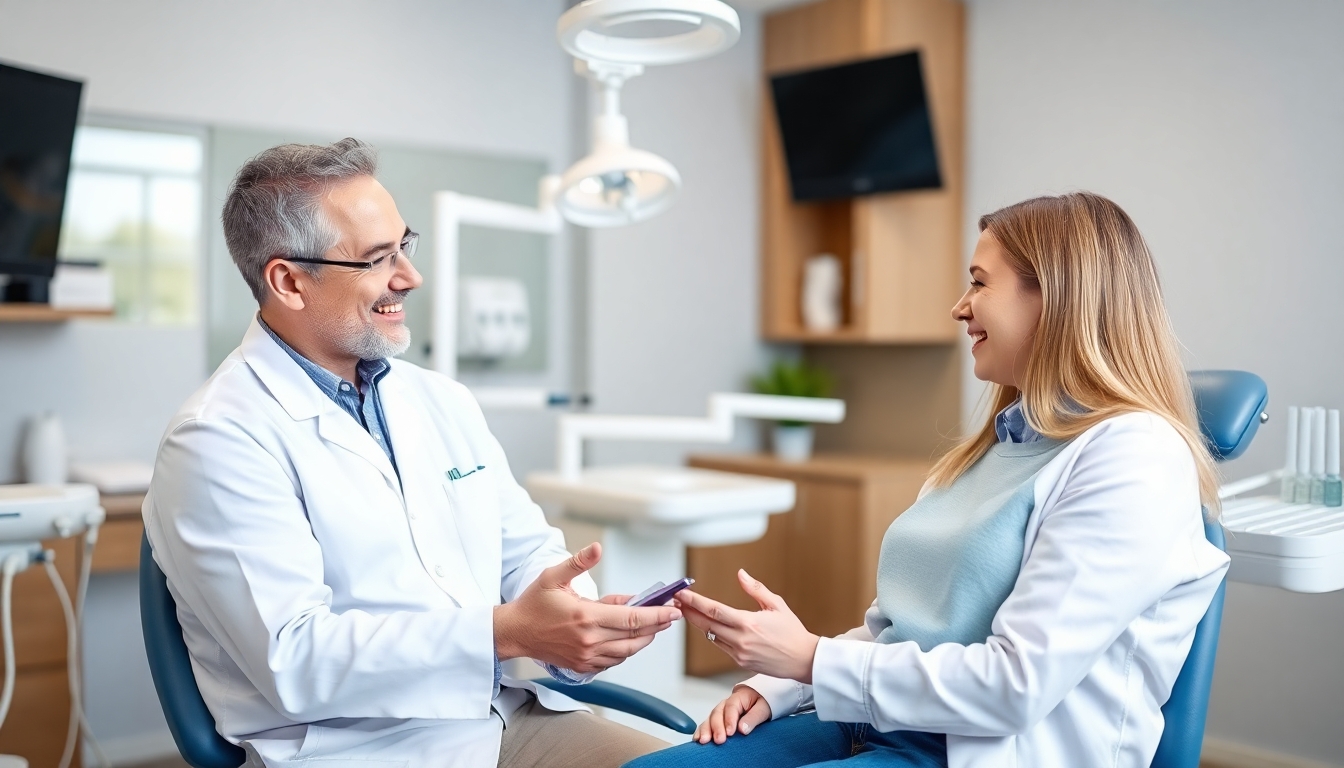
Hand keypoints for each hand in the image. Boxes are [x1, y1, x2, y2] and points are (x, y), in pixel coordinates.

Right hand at [494, 543, 681, 673]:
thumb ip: (578, 562)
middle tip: (670, 616)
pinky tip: (630, 638)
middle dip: (656, 626)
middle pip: (635, 637)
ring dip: (643, 639)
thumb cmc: (533, 604)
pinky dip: (626, 650)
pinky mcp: (583, 666)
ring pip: (627, 651)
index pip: (632, 618)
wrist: (515, 633)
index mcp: (586, 616)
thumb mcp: (553, 576)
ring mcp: (586, 657)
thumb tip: (597, 548)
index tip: (673, 610)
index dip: (657, 615)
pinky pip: (614, 661)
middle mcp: (589, 640)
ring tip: (653, 626)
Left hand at [676, 569, 818, 681]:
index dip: (694, 602)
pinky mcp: (740, 662)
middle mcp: (740, 640)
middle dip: (689, 612)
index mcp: (748, 623)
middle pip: (706, 624)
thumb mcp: (776, 605)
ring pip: (711, 636)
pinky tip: (709, 625)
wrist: (803, 660)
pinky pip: (720, 646)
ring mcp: (739, 653)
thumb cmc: (793, 632)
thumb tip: (740, 574)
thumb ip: (755, 589)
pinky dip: (713, 634)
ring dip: (699, 623)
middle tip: (677, 601)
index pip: (713, 610)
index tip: (682, 594)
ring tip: (688, 611)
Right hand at [694, 685, 771, 744]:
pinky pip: (708, 723)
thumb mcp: (763, 708)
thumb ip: (753, 717)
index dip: (729, 719)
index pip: (731, 707)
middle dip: (716, 727)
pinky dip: (701, 731)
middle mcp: (726, 703)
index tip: (730, 732)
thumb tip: (742, 729)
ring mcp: (720, 711)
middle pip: (717, 712)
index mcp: (738, 697)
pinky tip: (697, 739)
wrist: (760, 698)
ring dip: (706, 729)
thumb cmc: (763, 702)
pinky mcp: (718, 719)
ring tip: (704, 741)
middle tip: (718, 740)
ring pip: (710, 718)